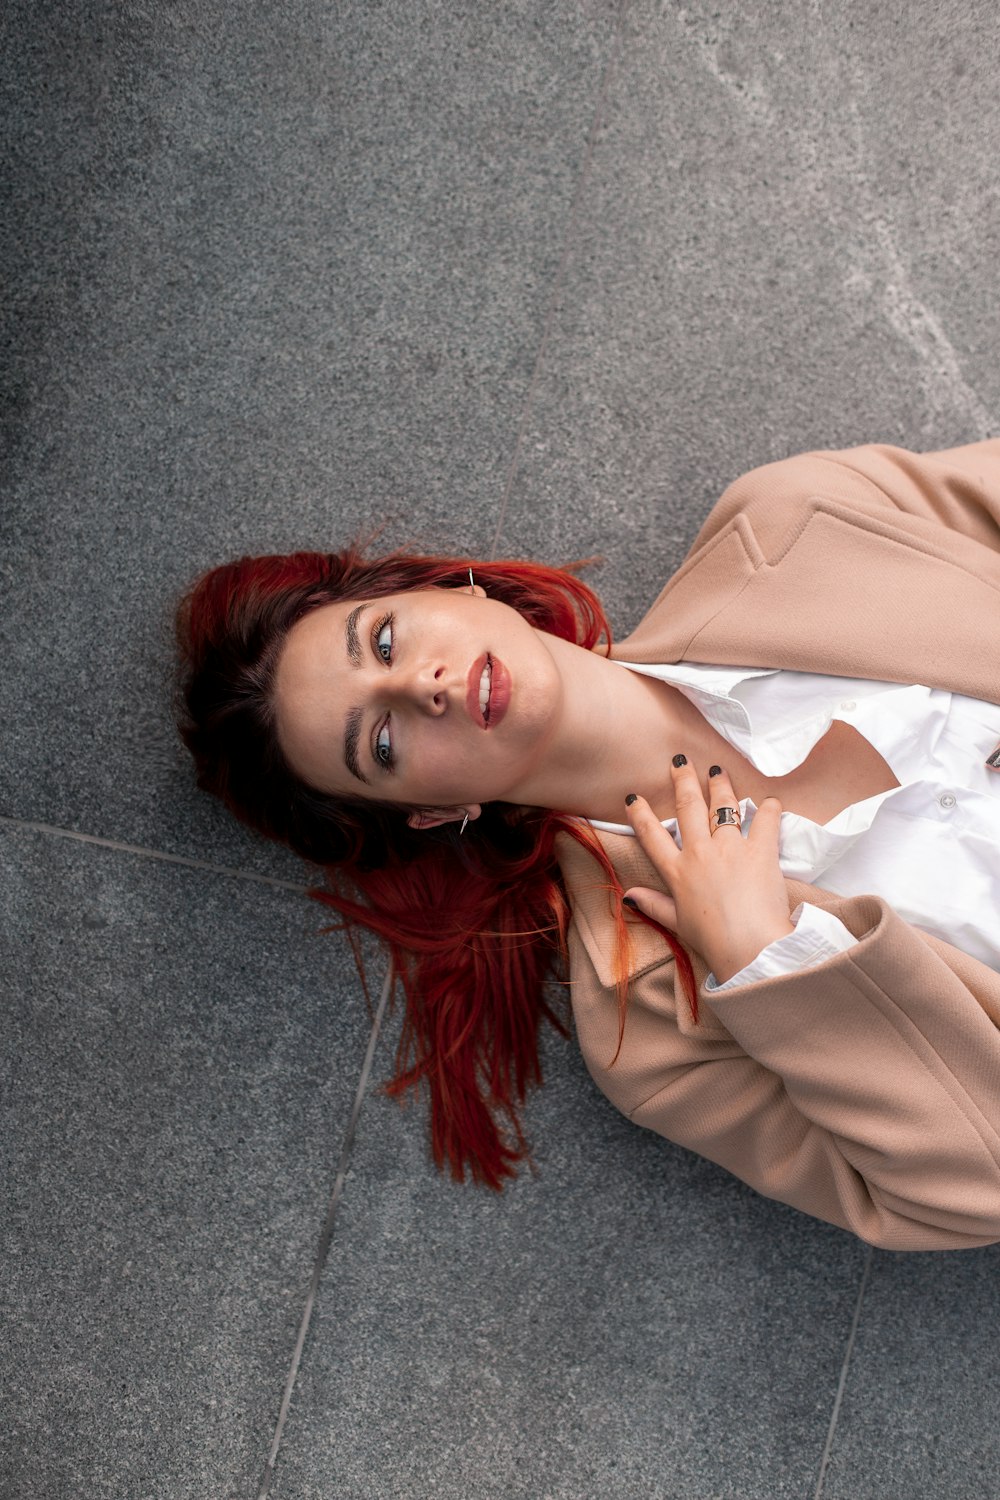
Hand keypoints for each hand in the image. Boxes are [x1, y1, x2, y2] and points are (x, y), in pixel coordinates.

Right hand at [623, 757, 794, 984]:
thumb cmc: (713, 940)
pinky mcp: (760, 851)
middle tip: (681, 762)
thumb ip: (653, 904)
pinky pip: (766, 820)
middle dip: (683, 781)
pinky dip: (770, 809)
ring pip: (723, 806)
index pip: (652, 835)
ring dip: (720, 785)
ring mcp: (730, 848)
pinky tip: (771, 801)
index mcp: (677, 871)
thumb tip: (628, 895)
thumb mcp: (677, 923)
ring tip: (718, 771)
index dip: (641, 814)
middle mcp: (700, 853)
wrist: (749, 946)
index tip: (634, 798)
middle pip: (687, 807)